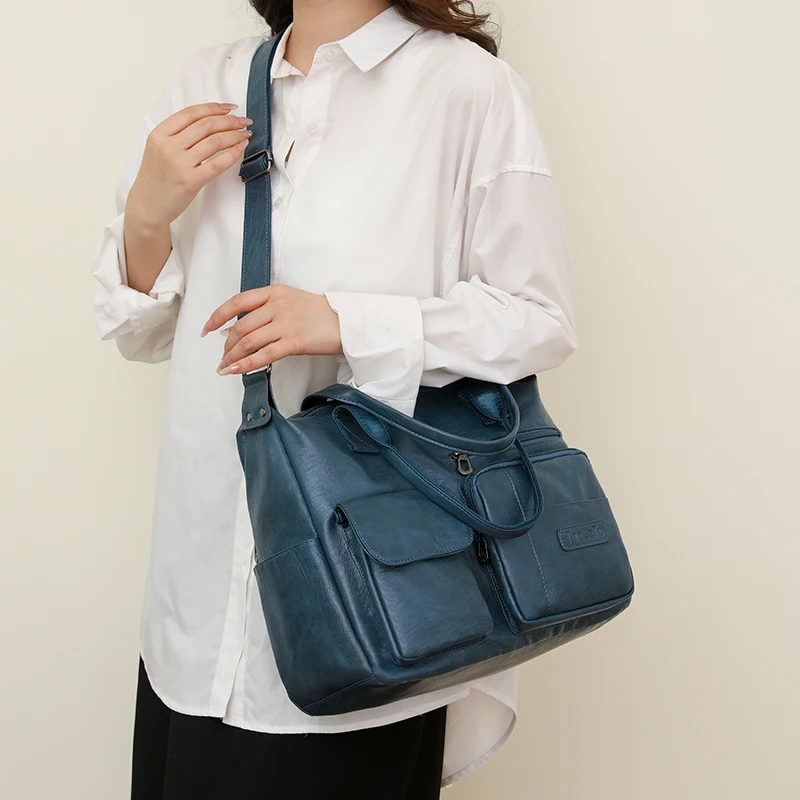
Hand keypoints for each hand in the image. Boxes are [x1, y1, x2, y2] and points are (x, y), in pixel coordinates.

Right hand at [126, 102, 252, 230]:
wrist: (147, 206)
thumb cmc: (155, 178)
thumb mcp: (157, 149)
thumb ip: (176, 134)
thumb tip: (208, 120)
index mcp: (159, 134)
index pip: (191, 113)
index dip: (213, 108)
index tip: (229, 108)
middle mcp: (168, 146)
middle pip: (206, 125)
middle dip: (229, 120)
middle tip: (243, 121)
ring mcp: (179, 164)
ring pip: (214, 141)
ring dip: (234, 135)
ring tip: (245, 134)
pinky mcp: (190, 181)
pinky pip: (217, 164)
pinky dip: (232, 154)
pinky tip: (240, 149)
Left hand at [200, 285, 343, 374]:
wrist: (347, 323)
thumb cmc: (322, 315)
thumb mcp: (293, 301)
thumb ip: (268, 310)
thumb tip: (241, 328)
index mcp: (275, 292)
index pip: (237, 302)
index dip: (218, 316)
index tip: (208, 329)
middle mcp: (277, 305)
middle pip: (240, 326)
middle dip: (226, 345)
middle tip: (223, 356)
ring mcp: (285, 323)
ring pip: (248, 341)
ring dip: (232, 357)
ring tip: (226, 367)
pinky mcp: (294, 341)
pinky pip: (263, 355)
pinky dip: (245, 365)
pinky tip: (235, 371)